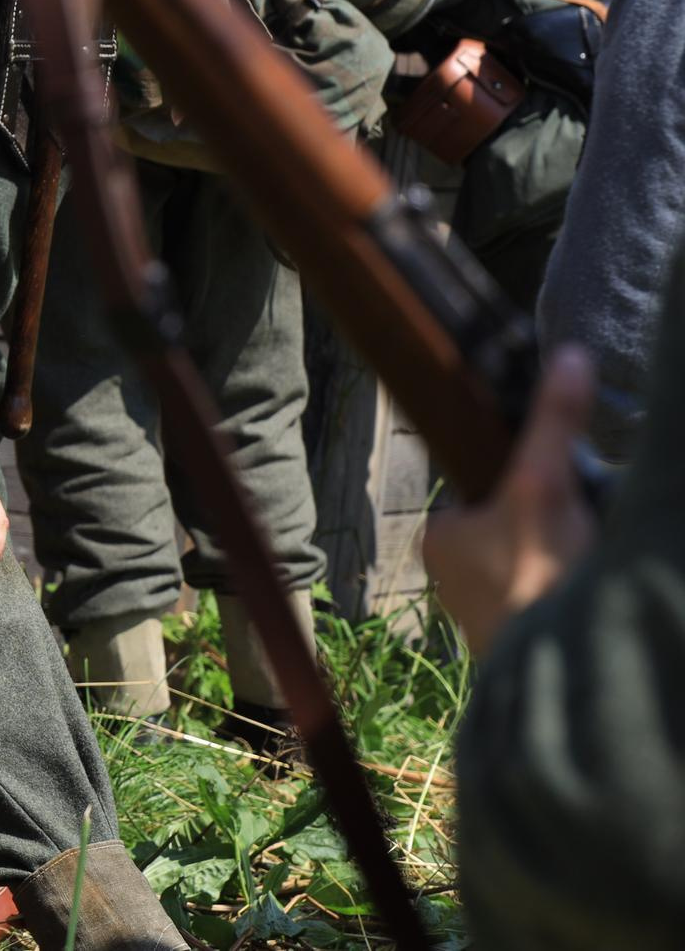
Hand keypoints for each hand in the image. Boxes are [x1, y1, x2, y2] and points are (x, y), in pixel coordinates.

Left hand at [424, 347, 596, 657]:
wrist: (565, 677)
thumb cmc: (537, 576)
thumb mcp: (544, 486)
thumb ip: (556, 424)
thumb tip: (570, 355)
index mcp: (440, 539)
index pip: (484, 491)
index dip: (526, 482)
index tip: (560, 486)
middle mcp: (451, 579)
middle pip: (512, 528)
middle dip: (548, 524)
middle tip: (587, 522)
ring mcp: (485, 615)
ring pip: (531, 566)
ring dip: (563, 560)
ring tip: (592, 555)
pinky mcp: (520, 643)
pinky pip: (546, 601)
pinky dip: (569, 591)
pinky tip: (592, 585)